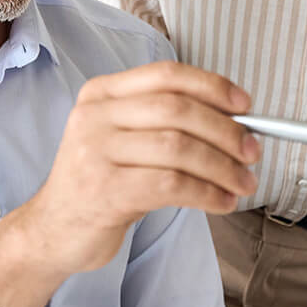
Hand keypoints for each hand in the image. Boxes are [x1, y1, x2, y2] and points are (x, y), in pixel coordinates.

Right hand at [0, 61, 259, 306]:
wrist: (53, 230)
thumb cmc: (100, 183)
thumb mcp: (123, 140)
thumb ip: (165, 123)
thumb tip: (235, 123)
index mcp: (101, 93)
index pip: (166, 75)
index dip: (212, 86)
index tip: (245, 106)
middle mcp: (95, 116)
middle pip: (177, 110)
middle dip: (226, 131)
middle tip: (253, 152)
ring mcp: (96, 152)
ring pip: (179, 148)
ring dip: (222, 167)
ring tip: (243, 183)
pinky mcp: (105, 190)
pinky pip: (172, 185)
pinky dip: (207, 193)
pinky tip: (223, 201)